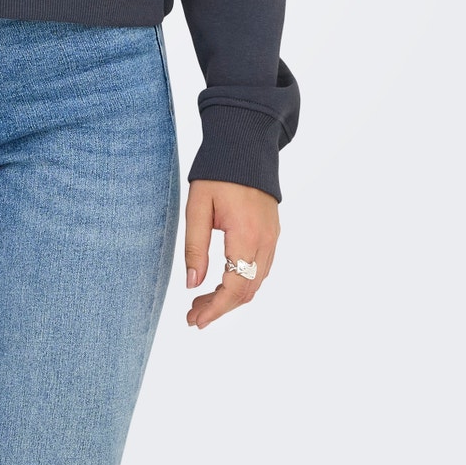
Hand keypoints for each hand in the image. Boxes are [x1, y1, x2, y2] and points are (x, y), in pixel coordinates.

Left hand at [184, 179, 278, 329]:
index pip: (235, 287)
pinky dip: (242, 282)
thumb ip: (195, 247)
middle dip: (220, 307)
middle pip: (247, 291)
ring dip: (231, 297)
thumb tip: (192, 284)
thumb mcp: (198, 207)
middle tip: (193, 315)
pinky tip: (221, 282)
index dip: (216, 309)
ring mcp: (273, 237)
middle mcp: (266, 240)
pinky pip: (261, 268)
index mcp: (247, 234)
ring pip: (256, 282)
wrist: (245, 143)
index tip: (196, 321)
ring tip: (202, 302)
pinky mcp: (273, 232)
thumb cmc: (217, 172)